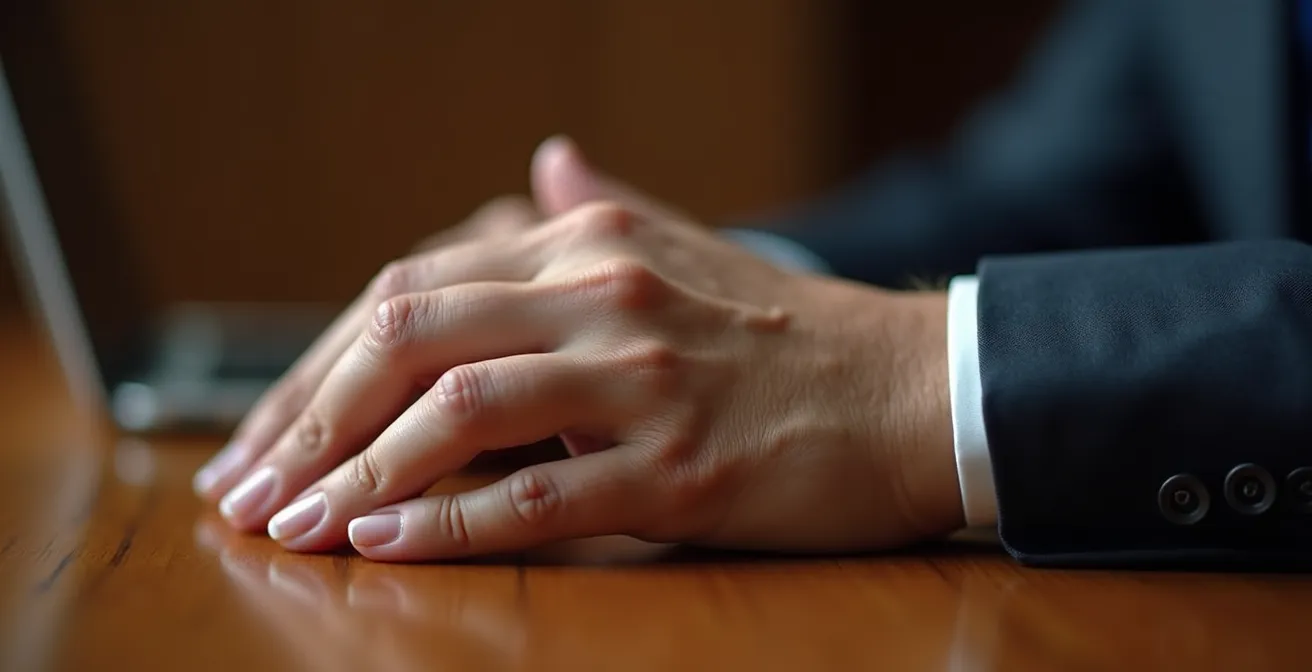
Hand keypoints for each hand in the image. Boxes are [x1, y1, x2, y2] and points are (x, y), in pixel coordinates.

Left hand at [197, 139, 964, 559]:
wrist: (914, 390)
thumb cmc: (789, 336)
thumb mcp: (685, 251)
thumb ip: (601, 208)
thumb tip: (540, 162)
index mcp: (588, 245)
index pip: (413, 292)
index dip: (320, 365)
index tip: (265, 431)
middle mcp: (604, 296)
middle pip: (410, 339)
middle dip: (308, 415)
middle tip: (244, 486)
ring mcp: (642, 381)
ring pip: (461, 412)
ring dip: (357, 470)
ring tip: (292, 522)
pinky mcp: (680, 468)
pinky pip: (541, 492)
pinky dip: (450, 521)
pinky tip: (383, 541)